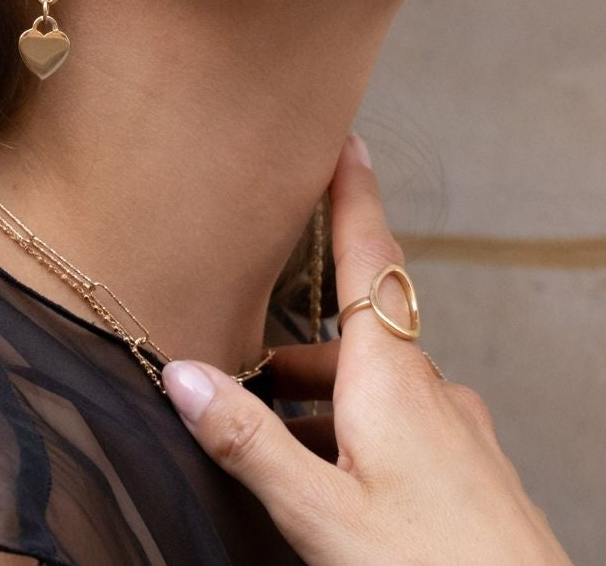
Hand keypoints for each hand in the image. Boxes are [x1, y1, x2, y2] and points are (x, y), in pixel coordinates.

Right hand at [161, 131, 572, 565]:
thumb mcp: (321, 513)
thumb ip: (250, 441)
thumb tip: (181, 372)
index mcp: (392, 376)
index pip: (367, 255)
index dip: (352, 193)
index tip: (346, 138)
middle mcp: (430, 387)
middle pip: (353, 334)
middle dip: (292, 348)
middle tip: (238, 364)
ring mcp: (457, 428)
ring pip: (375, 386)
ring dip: (320, 400)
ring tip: (270, 443)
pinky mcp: (471, 468)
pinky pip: (402, 423)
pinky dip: (356, 431)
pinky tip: (333, 483)